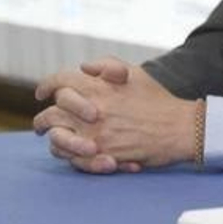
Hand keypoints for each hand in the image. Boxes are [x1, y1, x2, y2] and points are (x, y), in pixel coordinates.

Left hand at [34, 58, 195, 171]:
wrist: (180, 129)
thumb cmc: (159, 101)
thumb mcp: (136, 74)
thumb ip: (107, 65)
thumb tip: (84, 67)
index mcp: (97, 87)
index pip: (59, 82)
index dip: (46, 86)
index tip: (42, 93)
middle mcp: (91, 110)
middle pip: (51, 114)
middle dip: (42, 119)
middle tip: (42, 124)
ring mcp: (94, 135)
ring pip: (56, 139)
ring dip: (53, 138)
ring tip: (54, 140)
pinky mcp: (101, 155)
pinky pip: (72, 158)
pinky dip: (69, 156)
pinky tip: (72, 152)